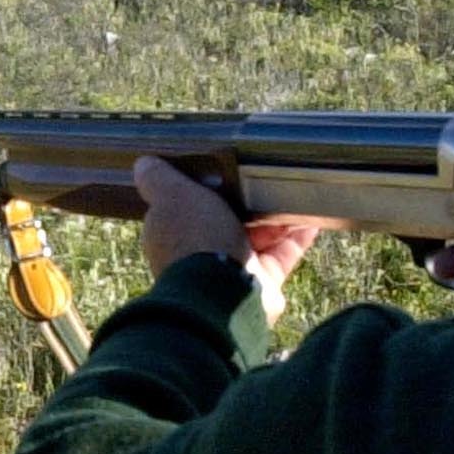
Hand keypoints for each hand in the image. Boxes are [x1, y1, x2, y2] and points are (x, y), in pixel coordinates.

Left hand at [133, 156, 317, 324]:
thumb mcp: (171, 195)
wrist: (224, 290)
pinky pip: (283, 254)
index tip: (226, 170)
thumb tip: (142, 163)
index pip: (190, 207)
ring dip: (277, 217)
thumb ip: (157, 179)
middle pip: (228, 221)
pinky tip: (310, 218)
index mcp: (175, 235)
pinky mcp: (263, 283)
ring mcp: (234, 270)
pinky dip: (296, 237)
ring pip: (258, 237)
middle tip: (265, 179)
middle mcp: (202, 254)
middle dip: (248, 202)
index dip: (207, 188)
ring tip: (292, 193)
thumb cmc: (194, 238)